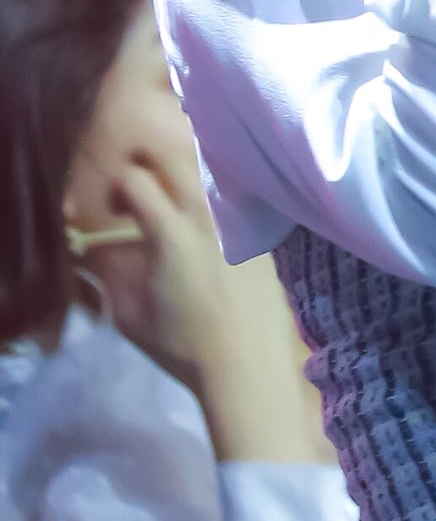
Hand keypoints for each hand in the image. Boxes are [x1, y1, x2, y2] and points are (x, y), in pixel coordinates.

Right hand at [92, 142, 332, 462]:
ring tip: (176, 202)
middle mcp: (207, 216)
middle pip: (176, 155)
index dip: (117, 187)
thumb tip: (90, 244)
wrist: (247, 365)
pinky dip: (215, 198)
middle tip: (143, 187)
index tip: (114, 211)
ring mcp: (238, 221)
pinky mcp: (260, 234)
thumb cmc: (182, 345)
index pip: (134, 179)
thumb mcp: (129, 314)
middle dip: (150, 161)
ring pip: (210, 171)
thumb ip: (108, 270)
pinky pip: (234, 198)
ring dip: (186, 175)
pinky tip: (210, 228)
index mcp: (170, 232)